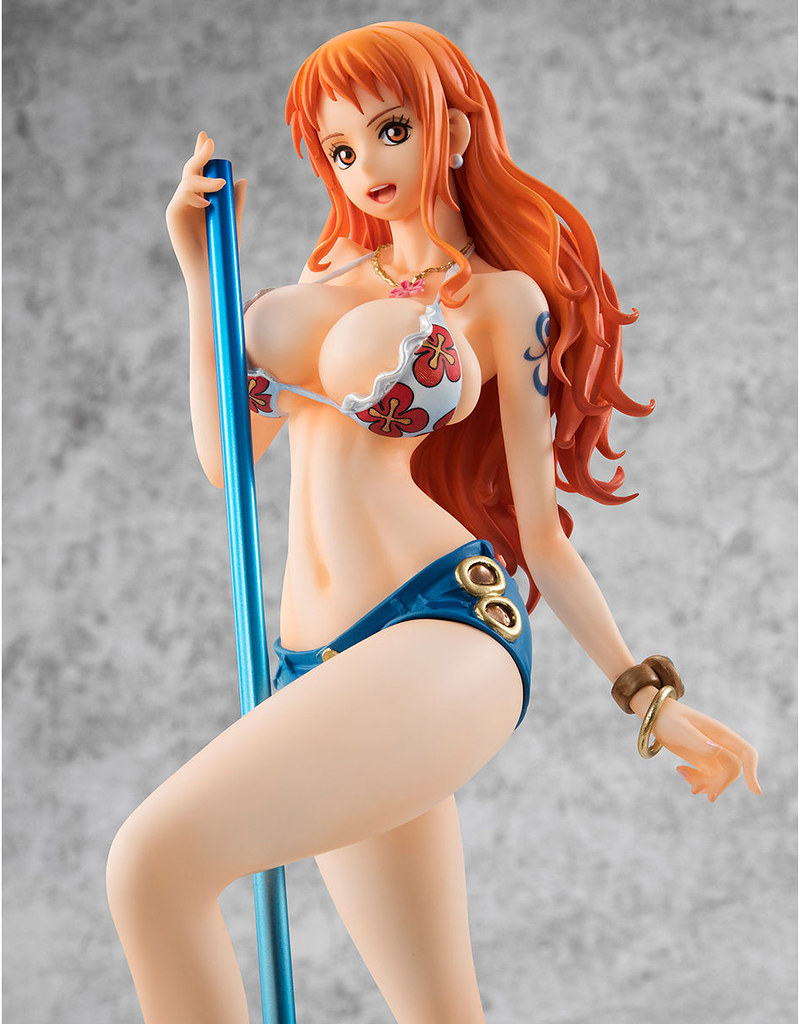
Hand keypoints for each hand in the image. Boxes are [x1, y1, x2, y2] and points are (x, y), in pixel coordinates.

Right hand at [166, 131, 246, 277]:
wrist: (209, 270)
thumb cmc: (222, 249)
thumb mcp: (232, 221)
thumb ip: (235, 202)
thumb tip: (242, 180)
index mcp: (202, 197)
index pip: (200, 171)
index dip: (201, 154)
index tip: (206, 138)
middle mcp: (188, 198)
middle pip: (191, 170)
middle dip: (200, 155)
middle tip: (209, 142)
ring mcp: (179, 205)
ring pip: (188, 181)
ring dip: (205, 181)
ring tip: (221, 186)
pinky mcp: (173, 214)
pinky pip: (182, 196)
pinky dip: (195, 196)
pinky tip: (207, 204)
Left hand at [643, 693, 760, 801]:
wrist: (654, 714)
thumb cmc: (667, 718)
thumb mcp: (679, 728)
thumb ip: (697, 740)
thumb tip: (718, 751)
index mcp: (720, 734)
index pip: (745, 753)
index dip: (752, 771)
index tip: (755, 791)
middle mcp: (720, 743)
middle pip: (732, 769)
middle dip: (720, 784)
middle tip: (701, 792)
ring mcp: (711, 752)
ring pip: (720, 775)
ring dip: (708, 784)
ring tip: (690, 786)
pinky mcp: (701, 758)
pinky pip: (708, 775)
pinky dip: (698, 780)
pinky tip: (681, 772)